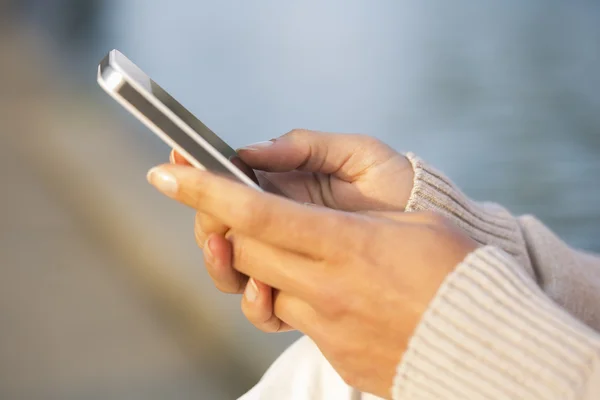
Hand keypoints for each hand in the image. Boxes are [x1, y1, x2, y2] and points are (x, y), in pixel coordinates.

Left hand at [146, 165, 476, 397]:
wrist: (487, 346)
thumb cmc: (461, 272)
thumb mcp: (414, 222)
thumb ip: (350, 218)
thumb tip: (311, 219)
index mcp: (347, 244)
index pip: (255, 212)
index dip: (203, 190)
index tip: (166, 174)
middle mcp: (327, 287)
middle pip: (245, 250)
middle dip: (231, 227)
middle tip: (237, 211)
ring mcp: (328, 325)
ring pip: (263, 289)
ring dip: (266, 266)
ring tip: (297, 254)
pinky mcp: (334, 352)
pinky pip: (295, 320)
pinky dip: (296, 298)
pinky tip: (330, 289)